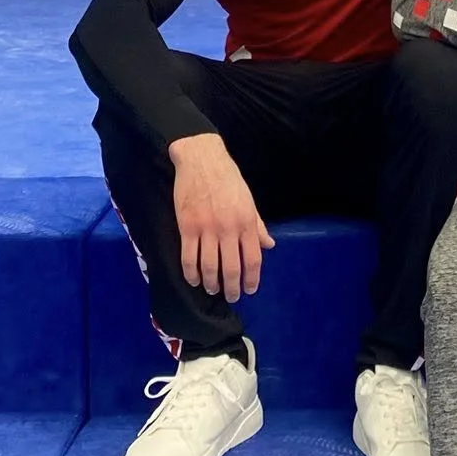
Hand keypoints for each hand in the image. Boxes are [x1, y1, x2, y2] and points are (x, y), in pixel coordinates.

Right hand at [168, 133, 274, 300]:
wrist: (202, 158)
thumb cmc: (228, 178)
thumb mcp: (248, 200)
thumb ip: (258, 225)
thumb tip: (269, 245)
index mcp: (247, 221)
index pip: (253, 259)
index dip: (252, 279)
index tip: (250, 290)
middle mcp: (229, 228)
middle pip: (231, 268)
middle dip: (232, 288)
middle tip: (231, 297)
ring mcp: (207, 229)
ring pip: (209, 267)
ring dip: (210, 283)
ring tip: (211, 290)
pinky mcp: (187, 226)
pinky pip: (188, 257)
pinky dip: (191, 273)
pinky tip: (193, 279)